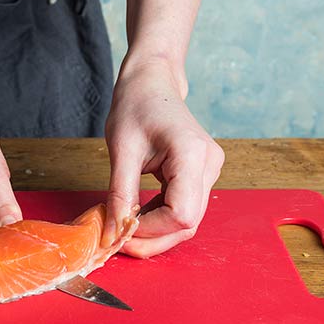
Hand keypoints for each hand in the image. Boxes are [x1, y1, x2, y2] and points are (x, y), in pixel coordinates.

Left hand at [104, 62, 223, 257]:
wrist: (153, 81)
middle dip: (154, 239)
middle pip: (189, 223)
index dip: (151, 231)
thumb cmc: (136, 104)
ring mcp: (210, 170)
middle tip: (120, 242)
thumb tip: (114, 234)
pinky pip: (186, 206)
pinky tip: (140, 215)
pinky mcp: (203, 173)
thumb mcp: (121, 150)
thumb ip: (120, 195)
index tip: (120, 231)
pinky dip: (162, 218)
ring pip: (189, 219)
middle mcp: (209, 165)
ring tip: (126, 228)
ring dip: (158, 232)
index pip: (181, 214)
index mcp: (192, 154)